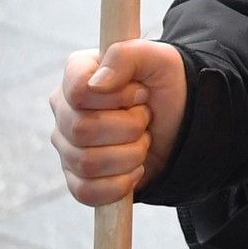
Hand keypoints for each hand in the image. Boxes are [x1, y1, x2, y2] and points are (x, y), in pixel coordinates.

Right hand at [47, 39, 188, 205]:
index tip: (140, 93)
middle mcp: (65, 110)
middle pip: (82, 130)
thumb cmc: (166, 87)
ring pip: (87, 163)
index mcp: (78, 73)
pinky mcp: (77, 179)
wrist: (182, 125)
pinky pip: (87, 192)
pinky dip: (120, 184)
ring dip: (129, 155)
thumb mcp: (159, 59)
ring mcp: (67, 147)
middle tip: (145, 119)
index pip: (78, 91)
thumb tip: (97, 84)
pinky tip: (134, 168)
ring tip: (141, 141)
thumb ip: (126, 56)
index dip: (117, 96)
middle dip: (129, 128)